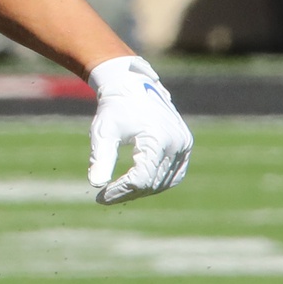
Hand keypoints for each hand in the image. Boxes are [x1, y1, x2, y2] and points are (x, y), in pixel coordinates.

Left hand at [86, 55, 191, 204]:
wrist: (131, 86)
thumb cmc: (114, 109)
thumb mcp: (103, 133)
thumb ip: (100, 158)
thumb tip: (96, 184)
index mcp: (158, 139)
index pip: (141, 179)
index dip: (120, 192)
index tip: (100, 197)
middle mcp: (177, 142)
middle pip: (152, 183)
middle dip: (128, 193)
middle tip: (105, 195)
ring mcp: (184, 144)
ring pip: (163, 182)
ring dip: (141, 190)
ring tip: (118, 190)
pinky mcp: (186, 145)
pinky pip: (174, 174)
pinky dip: (156, 182)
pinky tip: (136, 184)